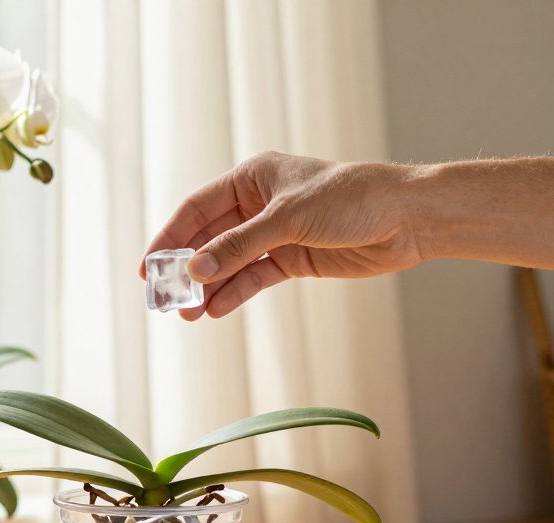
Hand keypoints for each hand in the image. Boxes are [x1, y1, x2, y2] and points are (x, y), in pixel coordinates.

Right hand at [141, 152, 424, 319]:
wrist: (407, 219)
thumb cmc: (352, 199)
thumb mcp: (289, 219)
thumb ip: (240, 245)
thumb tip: (195, 269)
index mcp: (252, 177)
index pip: (197, 209)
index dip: (169, 236)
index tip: (147, 267)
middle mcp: (259, 204)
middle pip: (209, 238)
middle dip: (186, 267)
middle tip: (162, 297)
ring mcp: (275, 233)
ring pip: (230, 262)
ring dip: (207, 286)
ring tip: (184, 313)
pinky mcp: (293, 258)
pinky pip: (254, 277)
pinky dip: (234, 293)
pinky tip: (214, 311)